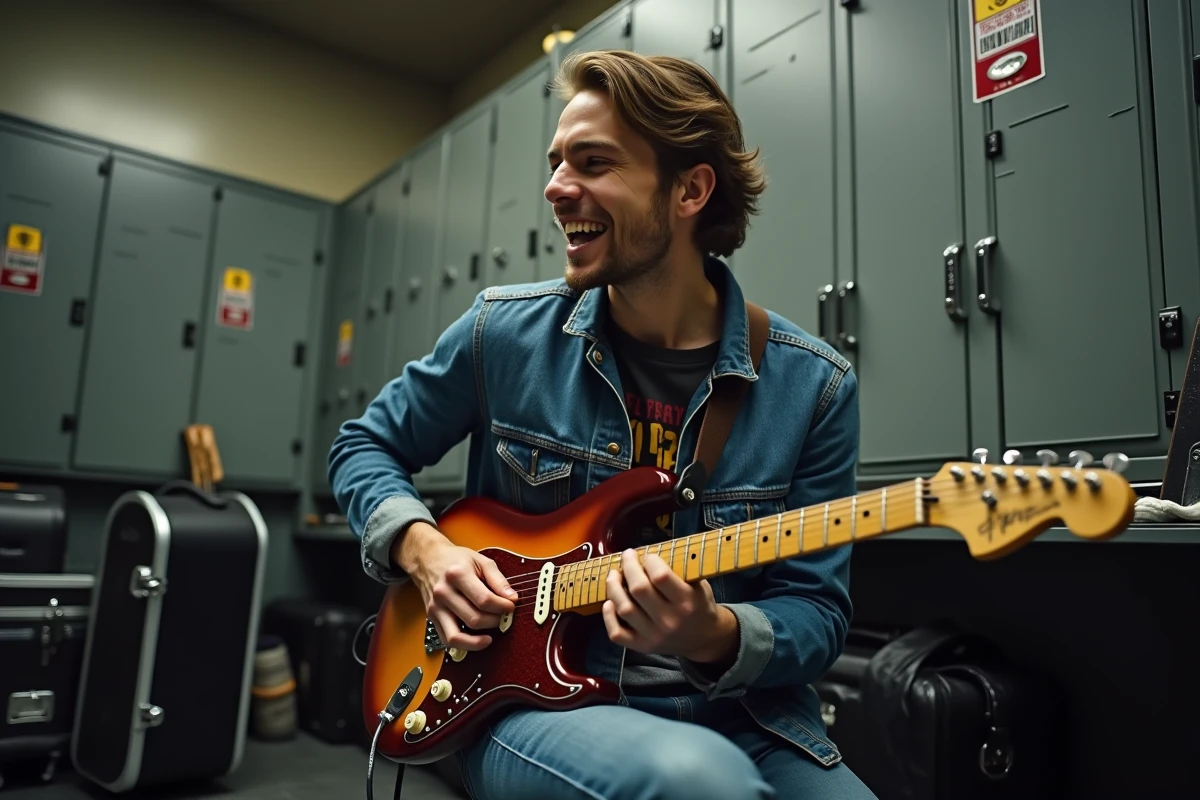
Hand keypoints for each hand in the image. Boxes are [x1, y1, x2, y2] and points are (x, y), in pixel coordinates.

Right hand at [393, 522, 516, 651]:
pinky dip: (464, 645)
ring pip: (457, 636)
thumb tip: (512, 598)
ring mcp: (435, 607)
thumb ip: (499, 580)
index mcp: (457, 575)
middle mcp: (443, 592)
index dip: (503, 607)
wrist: (428, 560)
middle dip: (495, 621)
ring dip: (478, 640)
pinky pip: (447, 640)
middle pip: (474, 618)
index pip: (485, 600)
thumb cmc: (457, 560)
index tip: (511, 606)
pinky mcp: (432, 617)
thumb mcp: (481, 561)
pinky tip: (476, 640)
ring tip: (491, 635)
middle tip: (503, 616)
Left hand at [602, 549, 737, 662]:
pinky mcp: (641, 646)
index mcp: (686, 602)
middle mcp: (669, 621)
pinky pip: (617, 633)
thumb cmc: (699, 605)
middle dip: (629, 566)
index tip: (648, 556)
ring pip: (624, 608)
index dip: (650, 561)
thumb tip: (648, 554)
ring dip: (613, 587)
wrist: (704, 639)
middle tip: (627, 556)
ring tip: (614, 574)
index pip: (661, 576)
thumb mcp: (699, 585)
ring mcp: (653, 635)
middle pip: (639, 589)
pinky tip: (610, 602)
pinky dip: (608, 616)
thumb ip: (678, 570)